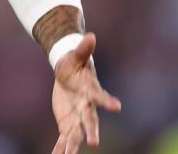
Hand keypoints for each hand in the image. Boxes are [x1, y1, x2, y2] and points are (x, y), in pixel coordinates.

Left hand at [51, 33, 120, 153]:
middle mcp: (86, 107)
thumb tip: (90, 35)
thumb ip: (83, 49)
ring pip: (76, 134)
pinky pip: (64, 139)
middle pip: (90, 120)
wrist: (69, 75)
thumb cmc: (75, 64)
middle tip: (94, 143)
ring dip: (73, 146)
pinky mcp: (67, 123)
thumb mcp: (76, 55)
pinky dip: (60, 149)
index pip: (100, 96)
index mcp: (90, 90)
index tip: (117, 106)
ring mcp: (77, 117)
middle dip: (92, 131)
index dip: (108, 101)